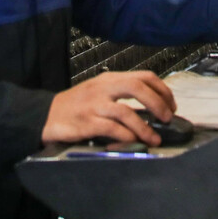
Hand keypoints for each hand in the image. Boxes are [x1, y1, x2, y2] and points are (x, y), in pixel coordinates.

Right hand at [41, 70, 175, 145]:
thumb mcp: (99, 91)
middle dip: (158, 103)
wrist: (46, 114)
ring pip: (127, 112)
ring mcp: (94, 105)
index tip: (172, 105)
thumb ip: (121, 94)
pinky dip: (126, 136)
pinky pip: (112, 128)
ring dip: (145, 127)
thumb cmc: (76, 105)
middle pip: (138, 87)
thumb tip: (152, 106)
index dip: (162, 89)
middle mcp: (103, 88)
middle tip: (167, 118)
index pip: (143, 76)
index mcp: (110, 79)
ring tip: (155, 138)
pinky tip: (134, 142)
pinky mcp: (86, 122)